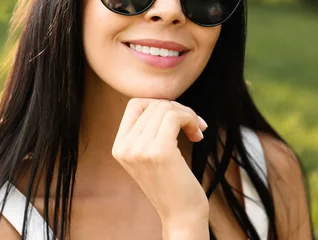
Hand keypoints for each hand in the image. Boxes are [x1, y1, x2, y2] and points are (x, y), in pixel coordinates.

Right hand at [112, 99, 209, 234]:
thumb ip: (149, 130)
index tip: (178, 119)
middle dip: (179, 109)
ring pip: (166, 107)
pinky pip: (175, 116)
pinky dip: (191, 119)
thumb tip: (166, 100)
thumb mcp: (152, 154)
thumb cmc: (173, 184)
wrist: (182, 216)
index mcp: (119, 147)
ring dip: (188, 115)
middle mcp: (124, 147)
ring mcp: (139, 149)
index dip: (159, 104)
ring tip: (197, 132)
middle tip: (195, 127)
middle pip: (153, 104)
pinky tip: (198, 136)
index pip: (135, 104)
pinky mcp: (159, 151)